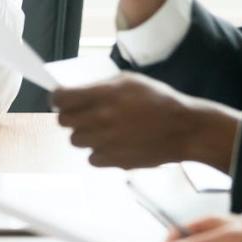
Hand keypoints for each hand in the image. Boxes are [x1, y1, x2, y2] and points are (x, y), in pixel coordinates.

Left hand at [51, 73, 240, 169]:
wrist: (185, 129)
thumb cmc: (159, 101)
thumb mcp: (128, 81)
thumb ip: (99, 86)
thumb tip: (75, 92)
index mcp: (104, 95)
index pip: (61, 98)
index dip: (56, 98)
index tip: (60, 99)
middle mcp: (102, 118)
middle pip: (63, 122)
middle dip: (69, 116)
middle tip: (81, 114)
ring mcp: (107, 141)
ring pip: (75, 141)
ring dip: (84, 135)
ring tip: (100, 129)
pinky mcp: (115, 161)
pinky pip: (91, 158)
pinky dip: (98, 153)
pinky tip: (111, 144)